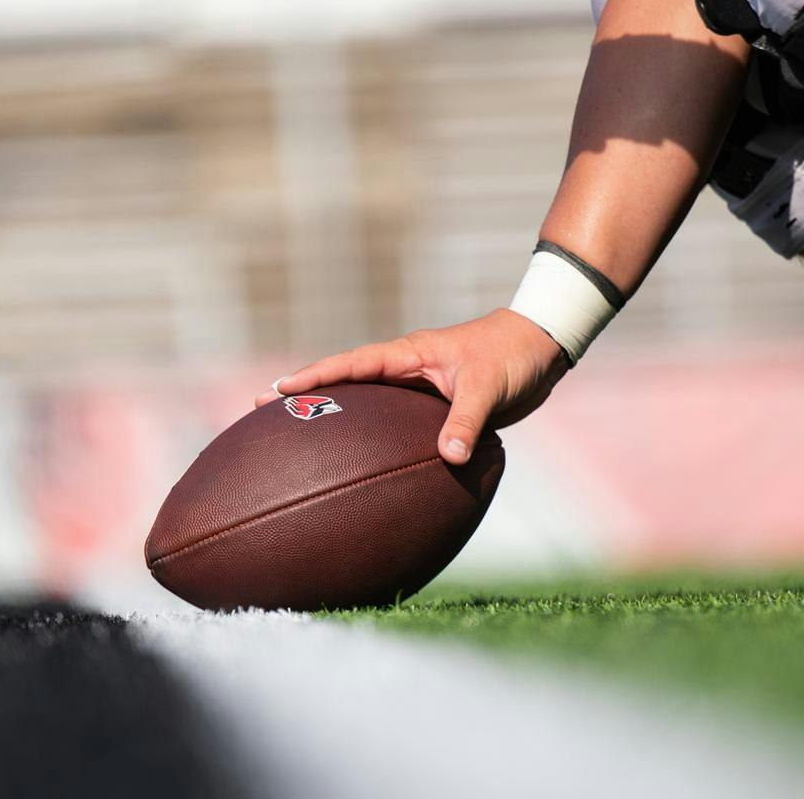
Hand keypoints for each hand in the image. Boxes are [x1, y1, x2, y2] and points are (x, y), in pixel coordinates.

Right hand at [258, 309, 567, 465]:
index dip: (314, 378)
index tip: (278, 391)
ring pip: (364, 401)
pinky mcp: (432, 405)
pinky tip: (357, 459)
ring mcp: (416, 386)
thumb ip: (467, 420)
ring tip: (293, 437)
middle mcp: (405, 368)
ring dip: (332, 415)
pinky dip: (369, 434)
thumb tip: (448, 458)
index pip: (351, 365)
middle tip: (260, 409)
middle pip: (344, 382)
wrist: (543, 346)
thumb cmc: (514, 355)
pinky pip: (390, 421)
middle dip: (304, 394)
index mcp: (409, 354)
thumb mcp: (490, 386)